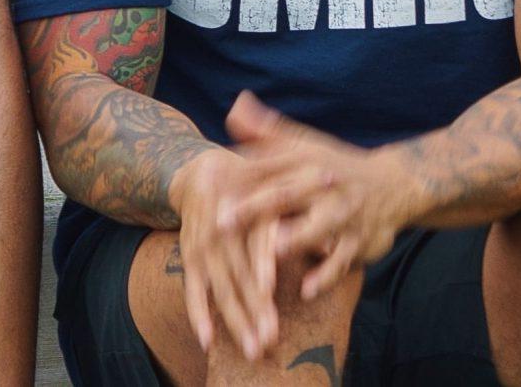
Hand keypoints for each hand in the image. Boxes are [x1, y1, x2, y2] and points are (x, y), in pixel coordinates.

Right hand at [168, 146, 291, 362]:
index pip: (255, 246)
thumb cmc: (251, 184)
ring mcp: (201, 248)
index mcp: (242, 213)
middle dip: (255, 309)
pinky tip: (207, 342)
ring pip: (221, 290)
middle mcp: (219, 232)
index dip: (263, 271)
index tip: (282, 295)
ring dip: (236, 322)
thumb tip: (331, 247)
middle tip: (270, 339)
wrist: (202, 171)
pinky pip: (192, 290)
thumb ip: (299, 222)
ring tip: (253, 349)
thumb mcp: (274, 194)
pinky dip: (198, 316)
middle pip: (238, 276)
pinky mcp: (189, 258)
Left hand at [221, 93, 411, 298]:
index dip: (235, 176)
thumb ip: (267, 132)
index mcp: (304, 160)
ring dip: (296, 239)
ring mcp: (343, 213)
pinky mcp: (359, 241)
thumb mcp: (305, 144)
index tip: (204, 184)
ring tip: (273, 251)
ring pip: (317, 228)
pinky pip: (342, 261)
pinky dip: (325, 275)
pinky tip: (306, 290)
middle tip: (220, 222)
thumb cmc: (334, 166)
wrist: (394, 184)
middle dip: (254, 208)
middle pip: (285, 195)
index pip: (264, 167)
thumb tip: (236, 105)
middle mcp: (323, 184)